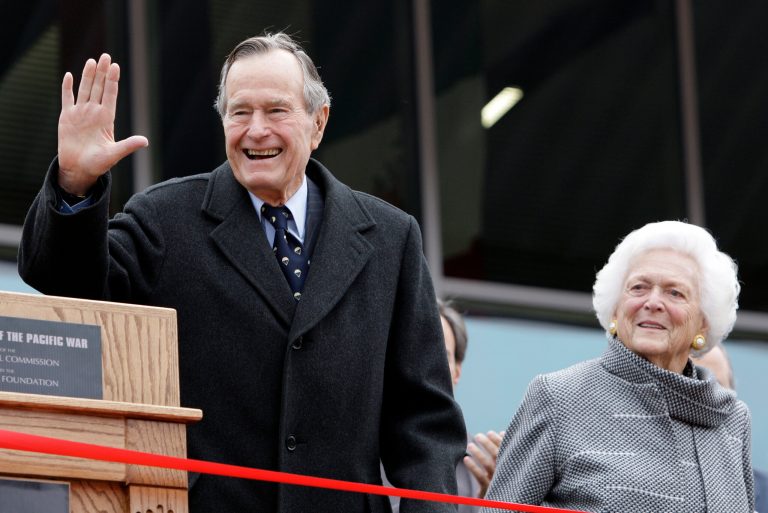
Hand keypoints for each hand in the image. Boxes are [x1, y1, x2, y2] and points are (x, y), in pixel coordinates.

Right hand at [58, 53, 147, 194]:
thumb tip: (146, 141)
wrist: (79, 169)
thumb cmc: (98, 164)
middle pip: (99, 88)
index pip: (111, 95)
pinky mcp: (66, 117)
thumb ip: (128, 146)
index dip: (113, 81)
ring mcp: (80, 113)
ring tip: (92, 61)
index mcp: (106, 119)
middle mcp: (94, 113)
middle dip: (102, 72)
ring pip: (85, 89)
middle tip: (106, 56)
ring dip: (88, 75)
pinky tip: (69, 75)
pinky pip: (67, 99)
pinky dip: (67, 87)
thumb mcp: (114, 154)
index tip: (115, 66)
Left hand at [463, 430, 503, 498]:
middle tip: (478, 436)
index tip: (489, 433)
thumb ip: (505, 448)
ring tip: (470, 445)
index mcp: (511, 464)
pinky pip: (480, 477)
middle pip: (497, 455)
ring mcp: (497, 480)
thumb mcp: (507, 463)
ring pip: (488, 465)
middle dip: (487, 444)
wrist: (502, 501)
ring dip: (478, 453)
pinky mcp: (489, 489)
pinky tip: (466, 459)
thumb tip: (503, 433)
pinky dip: (473, 467)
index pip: (506, 449)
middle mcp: (506, 472)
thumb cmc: (505, 477)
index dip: (497, 440)